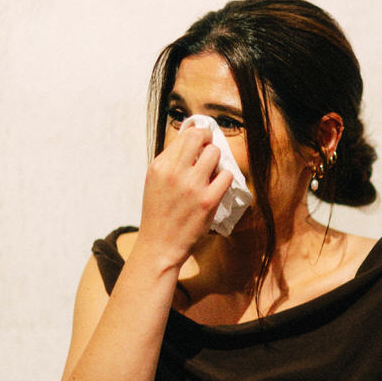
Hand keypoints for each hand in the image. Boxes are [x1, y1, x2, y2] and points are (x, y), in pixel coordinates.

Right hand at [135, 123, 233, 269]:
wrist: (159, 246)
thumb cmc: (159, 214)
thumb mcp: (155, 181)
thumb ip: (171, 161)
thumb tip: (192, 136)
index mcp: (159, 166)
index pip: (185, 135)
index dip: (198, 134)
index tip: (203, 140)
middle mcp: (174, 173)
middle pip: (201, 137)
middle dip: (209, 141)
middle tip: (211, 151)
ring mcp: (192, 186)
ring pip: (216, 153)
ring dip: (218, 161)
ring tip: (212, 172)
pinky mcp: (208, 201)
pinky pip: (226, 175)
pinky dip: (225, 179)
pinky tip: (217, 187)